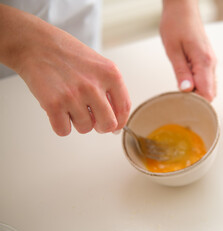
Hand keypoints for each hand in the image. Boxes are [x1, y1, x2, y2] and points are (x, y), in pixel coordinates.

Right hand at [0, 4, 130, 135]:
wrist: (36, 44)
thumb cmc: (67, 54)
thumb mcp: (99, 64)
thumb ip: (110, 88)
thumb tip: (116, 119)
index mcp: (110, 74)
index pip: (124, 108)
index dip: (120, 122)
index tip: (115, 126)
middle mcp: (94, 85)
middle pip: (108, 124)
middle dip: (100, 126)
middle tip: (93, 119)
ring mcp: (74, 95)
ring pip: (85, 128)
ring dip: (77, 122)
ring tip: (70, 105)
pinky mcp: (54, 104)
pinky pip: (64, 130)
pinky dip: (61, 125)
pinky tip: (59, 110)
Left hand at [160, 0, 216, 101]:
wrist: (182, 8)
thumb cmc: (176, 24)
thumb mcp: (173, 50)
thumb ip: (181, 72)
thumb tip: (186, 90)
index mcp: (204, 61)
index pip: (207, 93)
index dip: (196, 103)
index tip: (183, 103)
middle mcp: (210, 63)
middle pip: (210, 93)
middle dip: (196, 100)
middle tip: (179, 98)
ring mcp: (210, 62)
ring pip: (208, 87)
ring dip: (196, 92)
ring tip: (181, 89)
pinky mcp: (206, 60)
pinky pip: (206, 79)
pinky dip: (197, 85)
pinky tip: (185, 82)